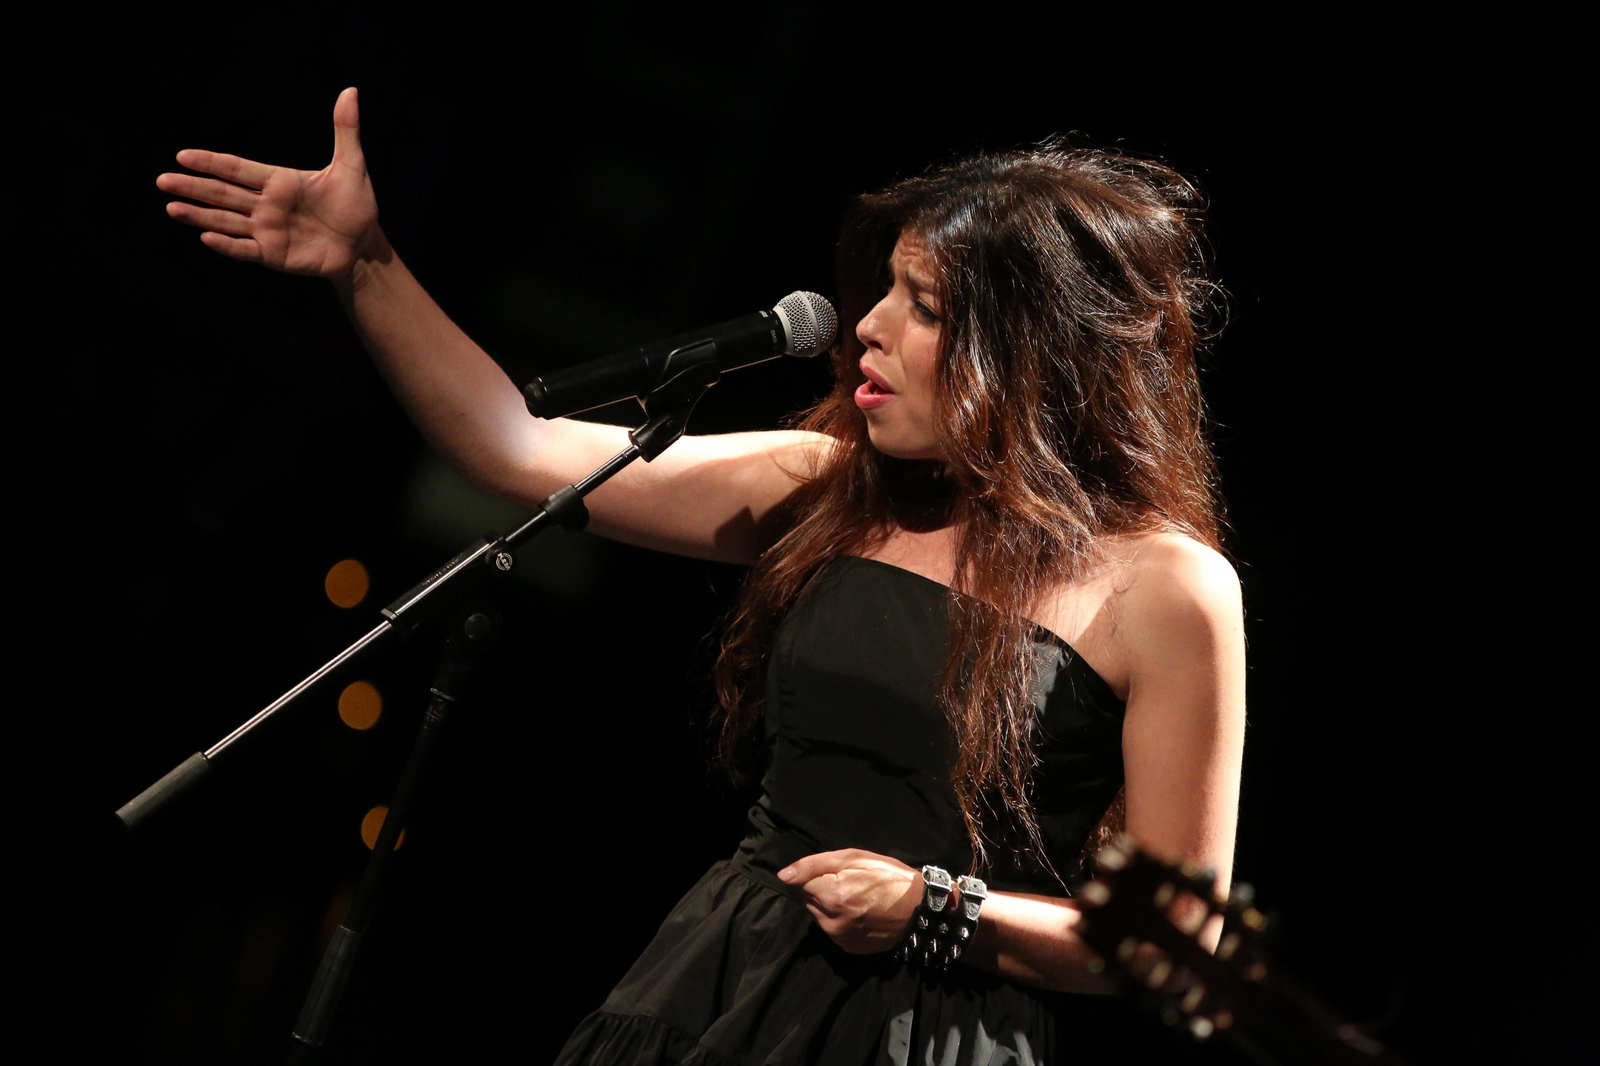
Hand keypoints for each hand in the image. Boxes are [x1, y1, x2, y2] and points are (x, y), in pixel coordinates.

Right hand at [156, 87, 378, 278]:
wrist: (364, 245)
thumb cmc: (356, 205)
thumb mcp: (352, 167)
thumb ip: (345, 131)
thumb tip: (351, 91)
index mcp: (279, 181)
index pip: (238, 169)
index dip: (211, 163)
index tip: (183, 156)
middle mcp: (266, 205)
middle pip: (223, 194)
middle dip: (193, 187)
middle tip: (162, 181)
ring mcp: (267, 231)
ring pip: (226, 221)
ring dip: (199, 215)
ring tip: (172, 207)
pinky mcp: (273, 255)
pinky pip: (246, 249)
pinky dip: (227, 245)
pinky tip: (206, 237)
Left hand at [778, 849, 921, 953]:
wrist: (920, 910)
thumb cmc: (889, 877)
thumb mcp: (854, 858)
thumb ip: (813, 865)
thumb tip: (783, 876)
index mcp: (831, 896)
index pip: (800, 884)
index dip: (815, 875)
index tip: (834, 872)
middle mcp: (831, 922)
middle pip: (808, 901)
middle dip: (820, 890)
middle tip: (848, 883)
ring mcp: (840, 938)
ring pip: (818, 917)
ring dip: (828, 906)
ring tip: (855, 898)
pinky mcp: (848, 948)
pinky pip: (832, 930)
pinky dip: (839, 920)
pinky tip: (859, 913)